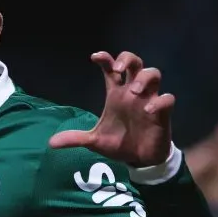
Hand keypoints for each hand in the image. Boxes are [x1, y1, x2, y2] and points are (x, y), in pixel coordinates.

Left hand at [49, 51, 174, 166]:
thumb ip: (75, 138)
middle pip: (136, 63)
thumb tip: (51, 143)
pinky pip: (167, 99)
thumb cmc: (119, 143)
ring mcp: (149, 100)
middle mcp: (133, 93)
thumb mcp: (94, 141)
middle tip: (119, 69)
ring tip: (134, 91)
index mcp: (116, 95)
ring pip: (154, 74)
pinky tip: (147, 110)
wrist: (139, 160)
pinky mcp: (163, 113)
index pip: (111, 70)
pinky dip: (158, 101)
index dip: (105, 60)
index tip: (95, 57)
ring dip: (144, 78)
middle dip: (128, 60)